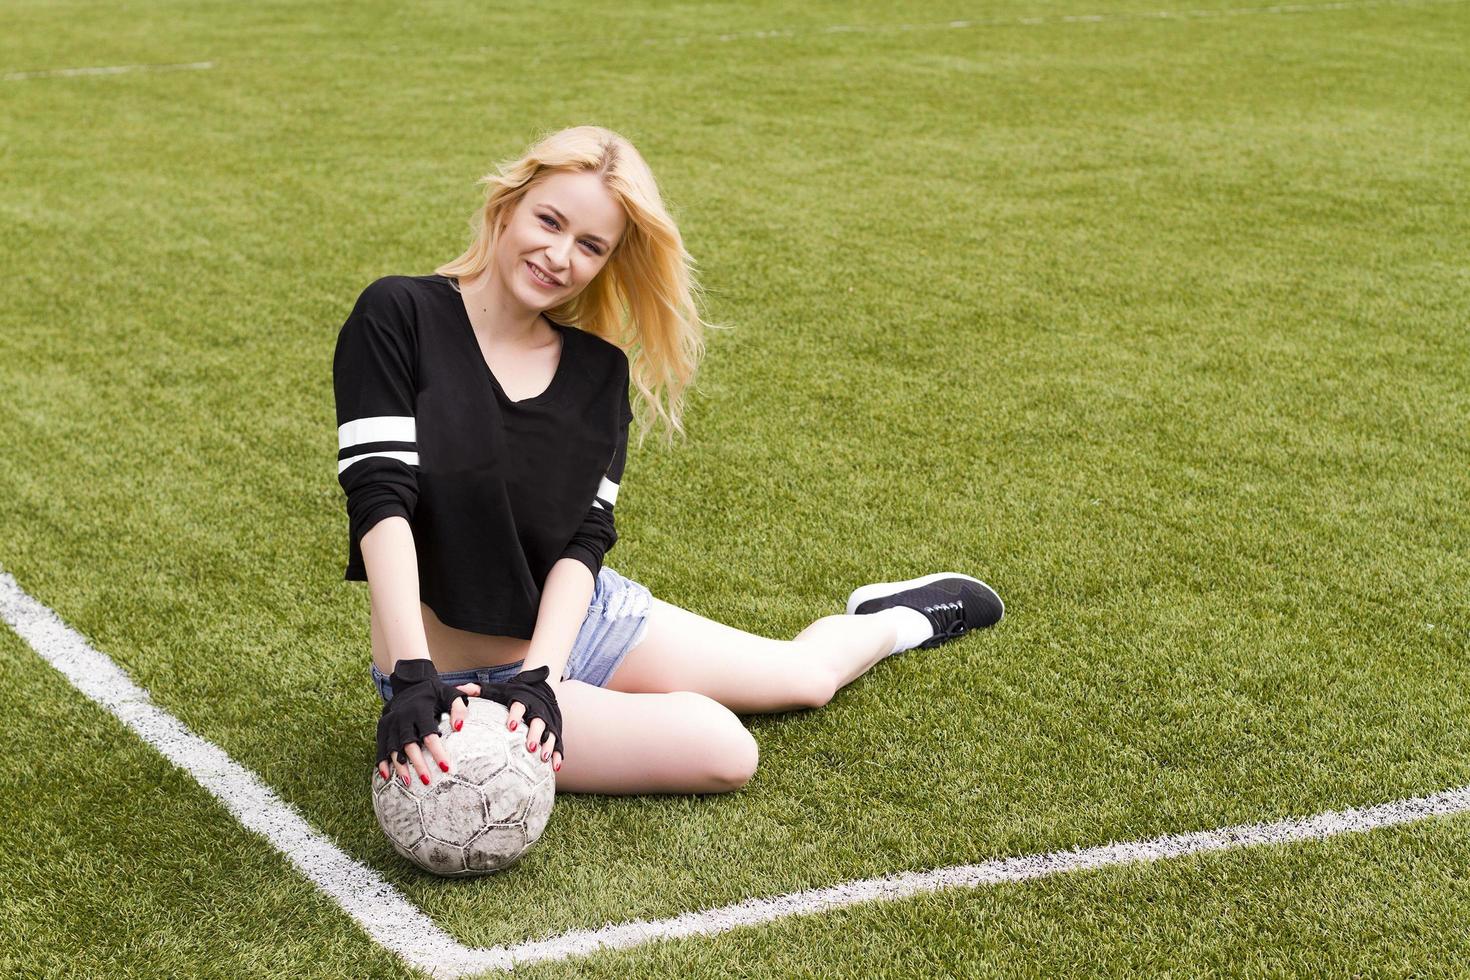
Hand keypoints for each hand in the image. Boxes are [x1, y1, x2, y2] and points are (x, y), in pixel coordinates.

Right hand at [374, 658, 482, 787]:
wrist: (409, 683)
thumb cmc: (434, 693)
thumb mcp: (450, 694)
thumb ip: (458, 708)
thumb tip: (460, 727)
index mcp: (420, 709)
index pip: (429, 734)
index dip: (437, 751)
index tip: (446, 767)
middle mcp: (403, 717)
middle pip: (409, 744)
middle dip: (418, 764)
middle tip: (427, 780)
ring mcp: (390, 722)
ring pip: (393, 748)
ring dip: (400, 767)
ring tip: (408, 784)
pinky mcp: (382, 727)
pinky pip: (380, 746)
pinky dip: (381, 762)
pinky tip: (385, 776)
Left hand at [481, 665, 563, 772]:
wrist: (542, 687)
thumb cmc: (514, 693)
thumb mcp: (499, 690)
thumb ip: (479, 691)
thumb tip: (458, 690)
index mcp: (523, 701)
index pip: (520, 707)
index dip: (515, 715)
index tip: (510, 726)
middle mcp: (537, 712)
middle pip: (538, 723)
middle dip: (535, 734)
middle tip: (529, 747)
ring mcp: (549, 723)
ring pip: (550, 735)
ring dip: (548, 746)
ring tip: (542, 758)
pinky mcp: (556, 731)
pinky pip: (558, 745)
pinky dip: (558, 756)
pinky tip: (555, 767)